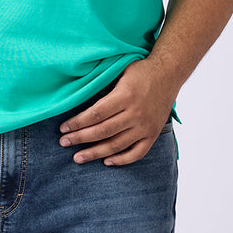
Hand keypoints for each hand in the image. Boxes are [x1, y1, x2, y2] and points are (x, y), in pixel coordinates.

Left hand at [58, 59, 174, 165]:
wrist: (169, 73)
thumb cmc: (141, 71)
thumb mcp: (120, 71)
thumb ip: (102, 86)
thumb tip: (79, 100)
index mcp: (125, 96)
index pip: (95, 114)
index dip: (77, 123)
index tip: (63, 128)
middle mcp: (136, 113)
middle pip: (102, 131)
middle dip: (80, 138)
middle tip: (64, 143)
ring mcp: (146, 126)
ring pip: (116, 145)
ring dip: (95, 153)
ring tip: (78, 157)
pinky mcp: (153, 134)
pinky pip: (137, 153)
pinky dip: (122, 160)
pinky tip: (107, 161)